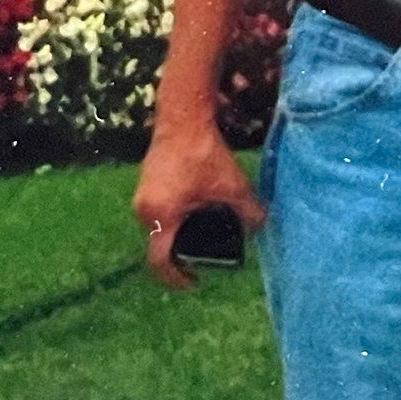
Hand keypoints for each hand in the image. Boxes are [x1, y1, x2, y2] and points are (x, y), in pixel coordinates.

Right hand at [133, 115, 265, 288]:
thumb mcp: (233, 185)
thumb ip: (248, 212)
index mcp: (160, 217)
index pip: (160, 262)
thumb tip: (260, 230)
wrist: (184, 117)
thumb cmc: (205, 153)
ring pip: (159, 226)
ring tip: (203, 227)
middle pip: (160, 244)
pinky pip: (158, 209)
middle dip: (181, 252)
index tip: (194, 282)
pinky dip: (175, 215)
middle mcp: (143, 210)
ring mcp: (141, 195)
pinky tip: (196, 205)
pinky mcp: (145, 182)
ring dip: (178, 231)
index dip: (176, 278)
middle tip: (204, 254)